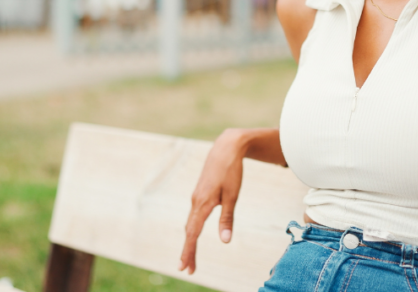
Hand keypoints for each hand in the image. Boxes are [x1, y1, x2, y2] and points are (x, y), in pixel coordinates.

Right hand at [179, 128, 247, 274]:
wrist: (225, 148)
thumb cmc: (231, 171)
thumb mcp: (232, 196)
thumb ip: (227, 219)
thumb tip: (225, 242)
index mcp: (202, 204)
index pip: (193, 234)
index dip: (189, 251)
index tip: (185, 267)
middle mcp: (196, 202)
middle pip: (189, 231)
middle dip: (188, 251)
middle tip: (187, 269)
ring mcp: (196, 197)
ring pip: (190, 223)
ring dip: (189, 241)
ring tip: (190, 257)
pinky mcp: (200, 193)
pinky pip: (193, 215)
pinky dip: (192, 228)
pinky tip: (193, 234)